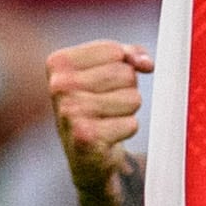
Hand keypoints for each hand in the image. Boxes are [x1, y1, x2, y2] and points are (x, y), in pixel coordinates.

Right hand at [45, 38, 149, 185]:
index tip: (106, 83)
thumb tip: (146, 63)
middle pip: (125, 74)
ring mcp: (70, 112)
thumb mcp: (107, 70)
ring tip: (108, 119)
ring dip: (127, 110)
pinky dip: (126, 130)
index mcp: (59, 63)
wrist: (86, 155)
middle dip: (126, 89)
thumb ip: (129, 55)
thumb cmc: (97, 105)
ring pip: (132, 98)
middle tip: (107, 106)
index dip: (122, 66)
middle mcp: (59, 86)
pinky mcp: (86, 137)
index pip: (115, 51)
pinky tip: (109, 136)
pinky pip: (131, 123)